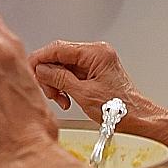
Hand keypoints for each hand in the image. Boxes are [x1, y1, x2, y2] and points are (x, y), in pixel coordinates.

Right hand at [28, 39, 161, 130]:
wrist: (137, 119)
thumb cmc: (119, 110)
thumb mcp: (83, 94)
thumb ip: (60, 78)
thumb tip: (41, 69)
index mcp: (96, 53)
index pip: (58, 48)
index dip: (40, 59)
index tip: (29, 70)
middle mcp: (96, 53)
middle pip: (59, 57)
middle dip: (50, 75)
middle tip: (50, 92)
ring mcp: (95, 62)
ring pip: (63, 66)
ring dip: (57, 83)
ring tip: (61, 99)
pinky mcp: (94, 72)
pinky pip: (72, 74)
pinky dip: (65, 86)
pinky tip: (67, 98)